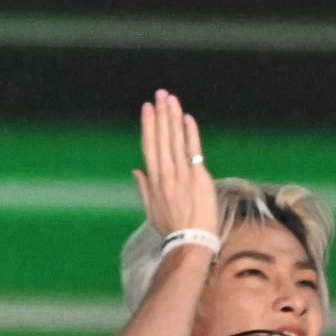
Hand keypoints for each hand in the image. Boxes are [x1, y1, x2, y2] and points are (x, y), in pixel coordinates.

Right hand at [131, 90, 218, 248]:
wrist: (190, 241)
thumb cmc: (172, 229)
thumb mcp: (152, 210)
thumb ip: (144, 188)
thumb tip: (137, 171)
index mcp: (154, 180)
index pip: (150, 145)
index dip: (148, 125)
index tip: (147, 108)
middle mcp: (165, 173)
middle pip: (161, 138)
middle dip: (160, 114)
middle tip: (160, 94)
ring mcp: (181, 174)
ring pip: (175, 140)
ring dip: (173, 117)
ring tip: (171, 99)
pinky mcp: (198, 177)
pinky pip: (193, 150)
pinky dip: (190, 134)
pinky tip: (188, 118)